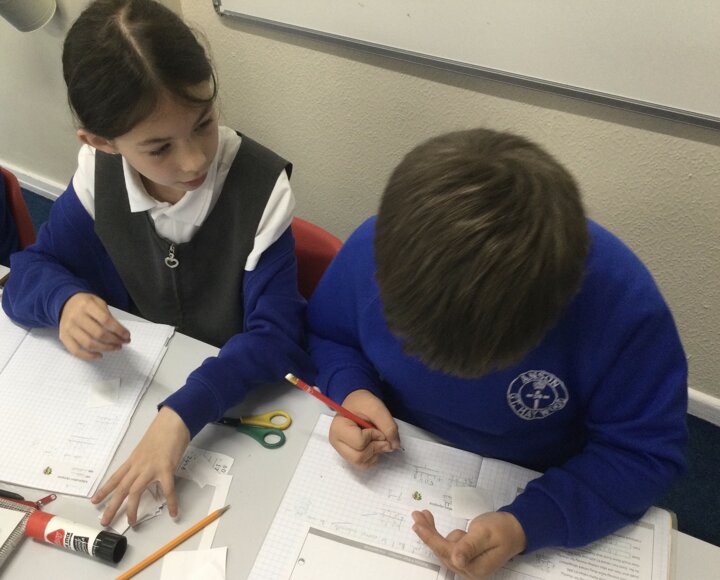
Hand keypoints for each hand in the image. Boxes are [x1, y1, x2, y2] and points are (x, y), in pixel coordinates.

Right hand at [59, 292, 129, 359]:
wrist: (66, 303)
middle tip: (123, 342)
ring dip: (105, 348)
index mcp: (87, 305)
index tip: (127, 335)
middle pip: (98, 333)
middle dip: (114, 340)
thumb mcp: (99, 303)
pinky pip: (76, 350)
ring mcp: (68, 328)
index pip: (105, 320)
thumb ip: (109, 316)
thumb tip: (121, 333)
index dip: (118, 330)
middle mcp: (76, 317)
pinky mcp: (64, 337)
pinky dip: (89, 356)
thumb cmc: (86, 304)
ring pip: (88, 343)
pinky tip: (100, 355)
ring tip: (116, 347)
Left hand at [91, 406, 189, 525]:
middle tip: (104, 521)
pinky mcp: (165, 468)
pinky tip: (173, 512)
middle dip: (111, 506)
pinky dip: (170, 502)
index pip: (115, 478)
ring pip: (135, 491)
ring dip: (132, 508)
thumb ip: (144, 461)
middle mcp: (138, 465)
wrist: (172, 421)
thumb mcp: (147, 448)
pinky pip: (167, 489)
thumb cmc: (162, 431)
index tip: (94, 501)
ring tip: (131, 522)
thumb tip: (146, 472)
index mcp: (133, 460)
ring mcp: (150, 468)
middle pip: (121, 488)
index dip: (104, 490)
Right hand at [328, 389, 401, 467]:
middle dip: (375, 448)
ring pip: (361, 463)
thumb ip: (388, 426)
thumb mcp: (377, 408)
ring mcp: (341, 450)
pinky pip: (363, 464)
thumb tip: (394, 446)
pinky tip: (373, 444)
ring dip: (375, 453)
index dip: (374, 436)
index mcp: (338, 428)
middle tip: (381, 436)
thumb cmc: (363, 403)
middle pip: (359, 457)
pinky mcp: (348, 455)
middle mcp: (336, 442)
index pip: (359, 442)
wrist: (357, 402)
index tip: (377, 427)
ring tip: (376, 439)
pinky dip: (373, 457)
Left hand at [412, 510, 526, 578]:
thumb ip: (470, 546)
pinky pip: (446, 545)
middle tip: (417, 515)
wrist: (515, 529)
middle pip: (441, 550)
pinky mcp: (464, 558)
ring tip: (425, 515)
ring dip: (431, 531)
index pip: (446, 553)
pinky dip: (439, 534)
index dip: (430, 538)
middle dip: (428, 532)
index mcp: (475, 568)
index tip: (418, 525)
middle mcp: (469, 571)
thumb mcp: (486, 534)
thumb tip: (457, 561)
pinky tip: (435, 523)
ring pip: (442, 547)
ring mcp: (466, 565)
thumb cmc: (502, 529)